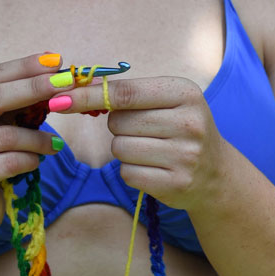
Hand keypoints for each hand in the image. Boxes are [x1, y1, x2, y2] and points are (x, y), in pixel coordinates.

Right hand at [0, 52, 69, 241]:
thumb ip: (13, 102)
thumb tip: (55, 74)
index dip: (23, 67)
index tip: (55, 61)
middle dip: (34, 88)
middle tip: (66, 84)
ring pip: (5, 135)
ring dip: (37, 138)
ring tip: (54, 144)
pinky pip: (8, 163)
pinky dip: (29, 160)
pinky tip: (35, 162)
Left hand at [61, 75, 224, 209]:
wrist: (215, 173)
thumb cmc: (179, 129)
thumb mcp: (165, 102)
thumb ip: (126, 94)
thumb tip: (71, 91)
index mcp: (185, 92)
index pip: (125, 92)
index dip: (88, 95)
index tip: (58, 97)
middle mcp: (189, 123)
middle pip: (119, 122)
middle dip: (118, 126)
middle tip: (142, 130)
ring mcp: (185, 156)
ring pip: (119, 148)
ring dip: (124, 149)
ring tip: (151, 149)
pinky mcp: (176, 184)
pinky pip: (128, 173)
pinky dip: (131, 170)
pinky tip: (153, 168)